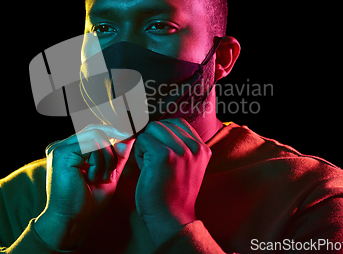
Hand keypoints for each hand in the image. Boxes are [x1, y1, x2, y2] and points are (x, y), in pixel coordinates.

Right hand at [34, 124, 133, 249]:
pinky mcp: (62, 153)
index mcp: (69, 149)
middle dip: (112, 146)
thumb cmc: (88, 202)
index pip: (94, 131)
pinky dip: (100, 161)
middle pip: (96, 129)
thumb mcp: (108, 173)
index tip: (128, 139)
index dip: (113, 134)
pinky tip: (94, 177)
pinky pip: (92, 145)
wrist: (73, 221)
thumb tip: (130, 137)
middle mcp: (61, 145)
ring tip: (102, 177)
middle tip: (115, 166)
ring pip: (97, 135)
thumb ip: (117, 155)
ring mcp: (59, 147)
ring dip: (107, 157)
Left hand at [134, 118, 211, 245]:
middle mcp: (195, 148)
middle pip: (163, 124)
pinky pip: (143, 140)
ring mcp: (181, 151)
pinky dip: (139, 153)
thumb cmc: (173, 194)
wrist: (171, 219)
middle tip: (153, 162)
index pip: (178, 122)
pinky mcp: (164, 156)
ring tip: (150, 165)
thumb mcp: (186, 166)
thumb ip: (180, 146)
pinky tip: (145, 169)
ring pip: (152, 129)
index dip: (162, 134)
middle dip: (153, 140)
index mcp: (203, 149)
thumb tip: (157, 125)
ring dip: (146, 145)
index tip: (159, 152)